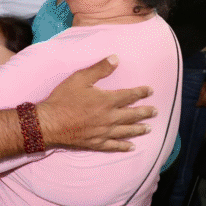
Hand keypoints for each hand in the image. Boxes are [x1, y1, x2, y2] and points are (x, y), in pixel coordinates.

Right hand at [37, 55, 154, 151]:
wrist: (50, 123)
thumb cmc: (63, 99)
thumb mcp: (80, 78)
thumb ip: (99, 69)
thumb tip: (116, 58)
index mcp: (106, 100)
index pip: (129, 96)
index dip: (141, 92)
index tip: (150, 91)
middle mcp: (109, 118)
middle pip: (132, 115)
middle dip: (145, 112)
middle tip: (155, 112)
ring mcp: (103, 132)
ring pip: (126, 131)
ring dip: (139, 129)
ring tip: (148, 128)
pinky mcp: (96, 143)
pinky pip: (114, 145)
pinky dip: (123, 146)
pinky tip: (131, 147)